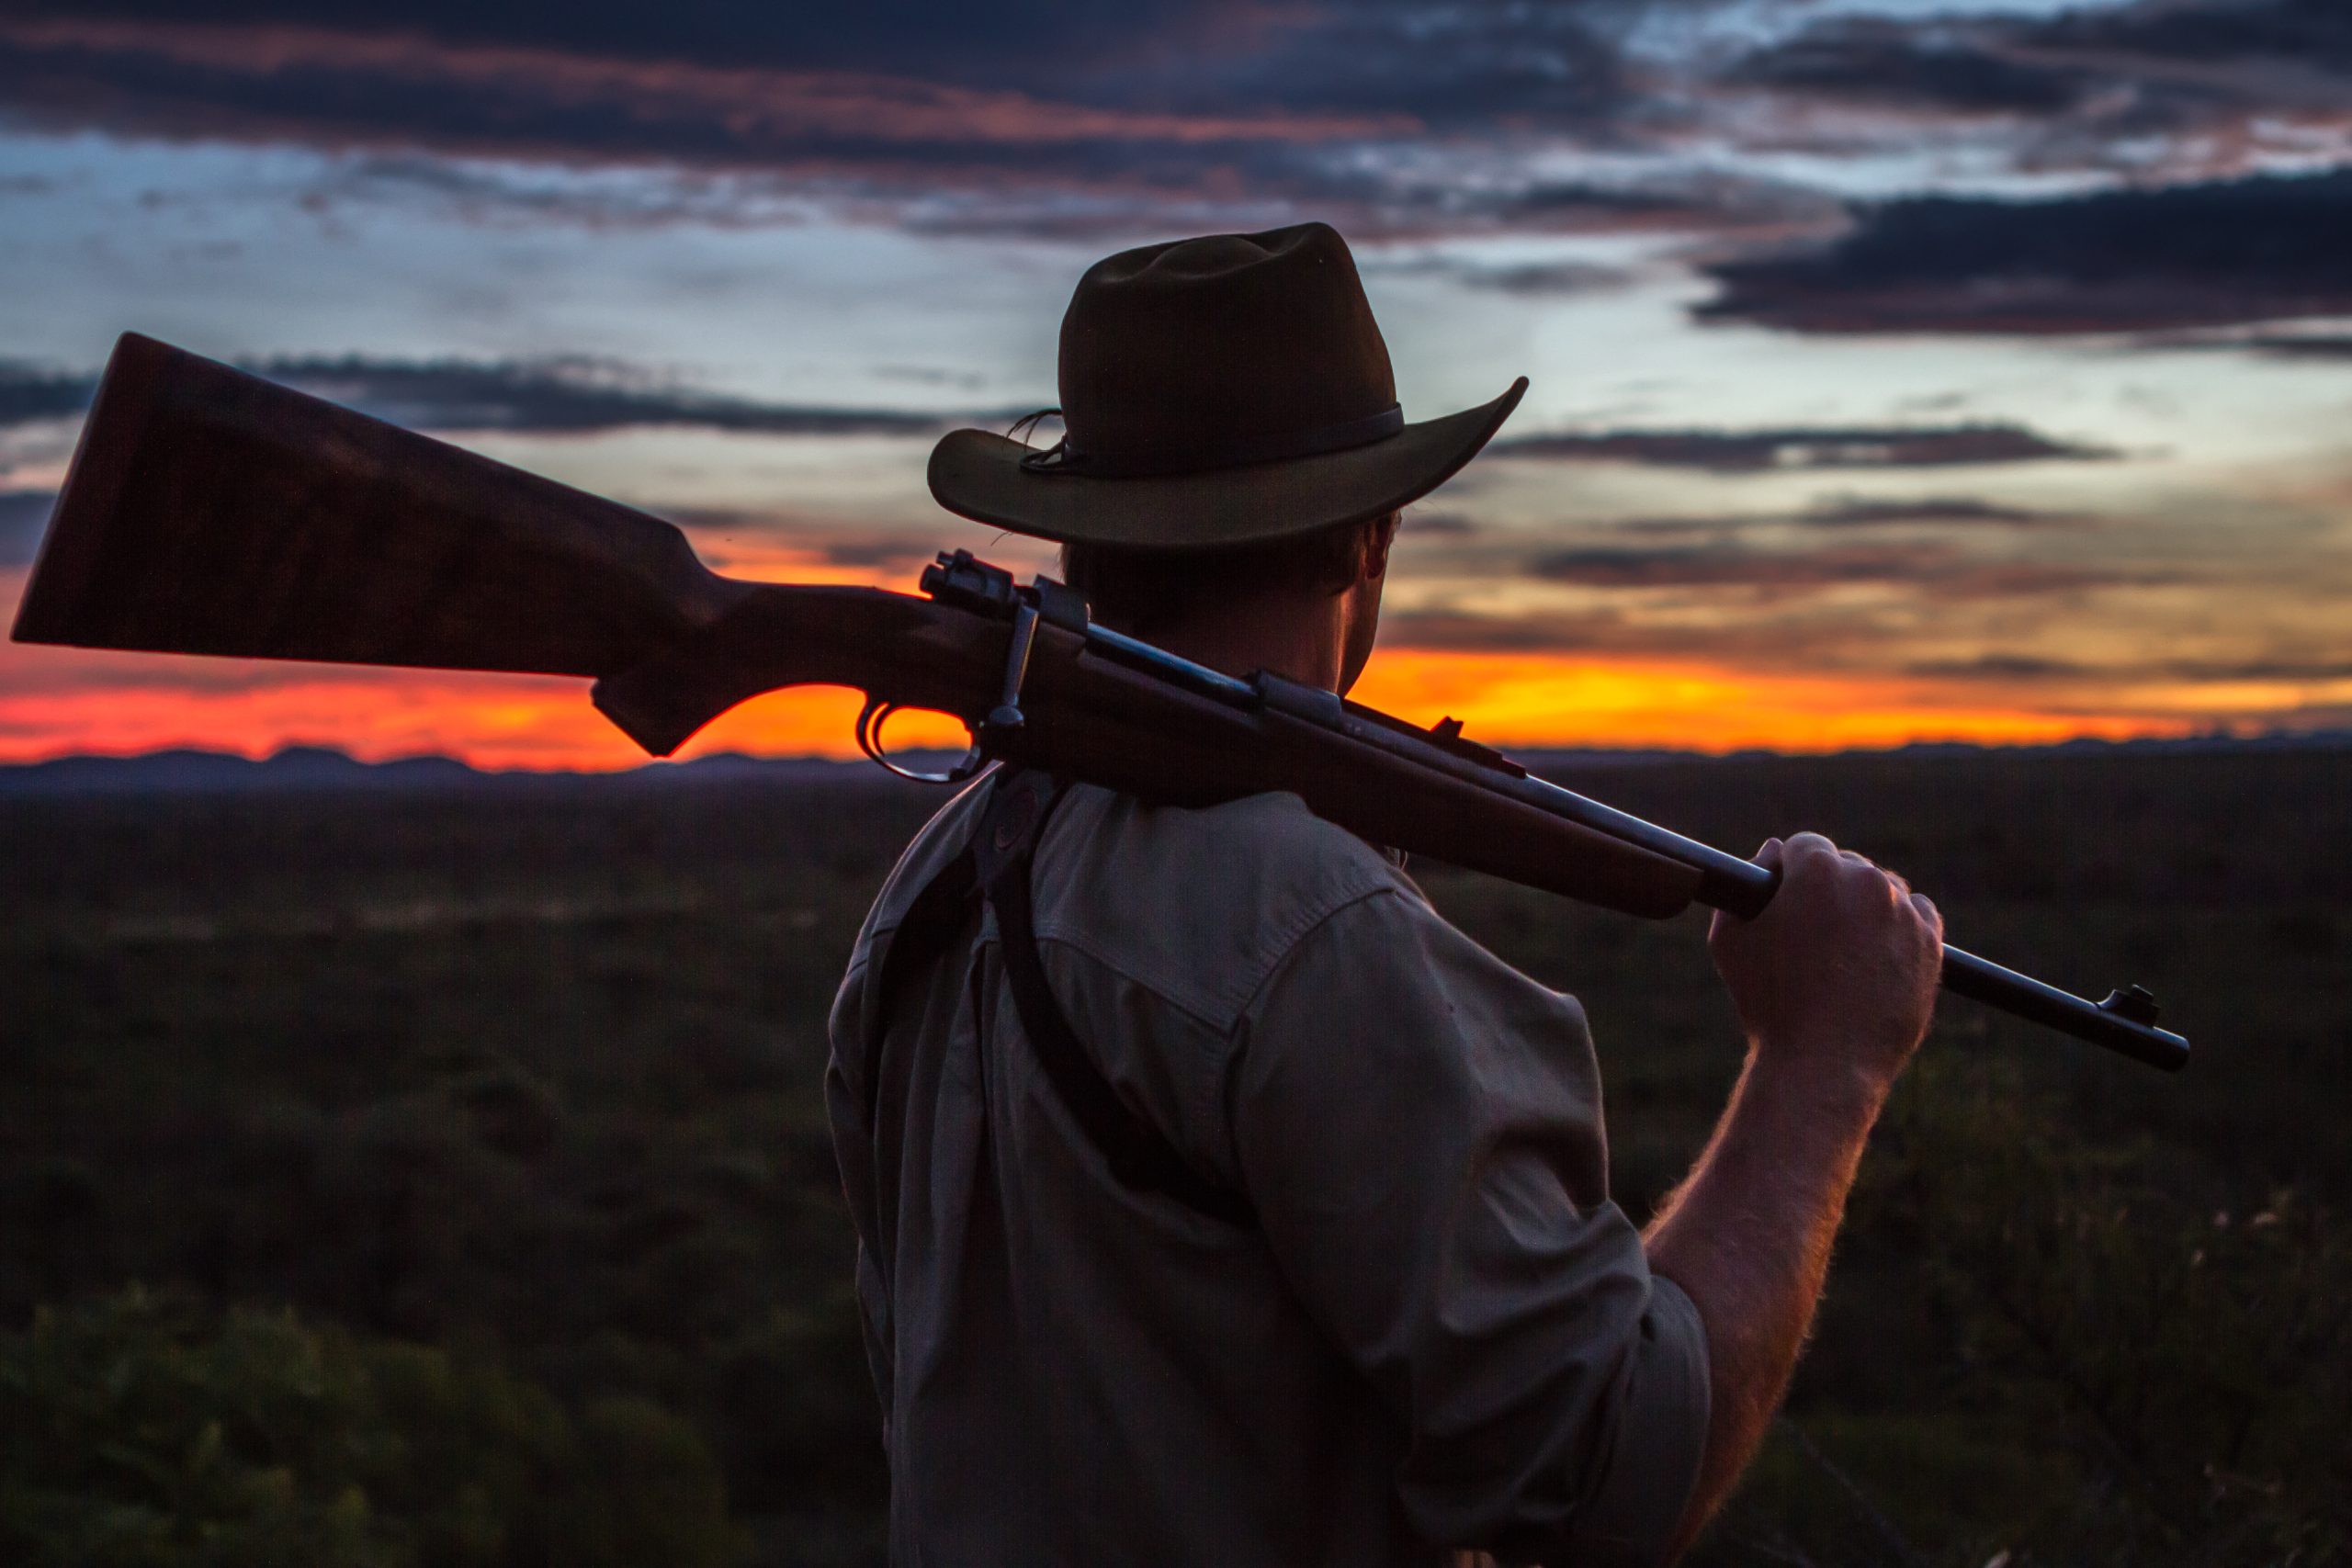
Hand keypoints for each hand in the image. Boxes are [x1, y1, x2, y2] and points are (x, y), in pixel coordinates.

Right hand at [1707, 832, 1943, 1091]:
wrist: (1825, 1062)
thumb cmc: (1769, 1004)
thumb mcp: (1731, 939)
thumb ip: (1747, 882)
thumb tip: (1772, 852)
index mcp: (1817, 871)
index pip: (1805, 846)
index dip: (1790, 872)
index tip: (1785, 897)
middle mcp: (1866, 881)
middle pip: (1847, 864)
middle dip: (1829, 888)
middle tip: (1812, 931)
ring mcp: (1904, 912)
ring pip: (1884, 889)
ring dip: (1865, 906)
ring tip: (1844, 949)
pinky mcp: (1931, 943)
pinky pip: (1919, 914)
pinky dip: (1901, 926)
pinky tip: (1877, 952)